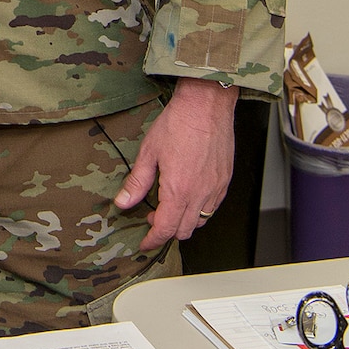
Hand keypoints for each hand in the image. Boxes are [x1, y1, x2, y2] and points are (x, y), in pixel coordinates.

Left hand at [113, 78, 238, 249]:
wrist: (206, 106)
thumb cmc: (178, 124)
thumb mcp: (148, 153)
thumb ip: (137, 182)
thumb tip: (123, 202)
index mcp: (179, 191)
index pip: (165, 229)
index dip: (153, 240)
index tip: (145, 243)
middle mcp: (200, 194)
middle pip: (184, 230)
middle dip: (166, 231)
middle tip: (152, 218)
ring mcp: (216, 189)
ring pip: (201, 221)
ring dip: (183, 222)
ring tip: (169, 207)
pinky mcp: (225, 181)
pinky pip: (213, 207)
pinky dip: (199, 210)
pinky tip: (188, 196)